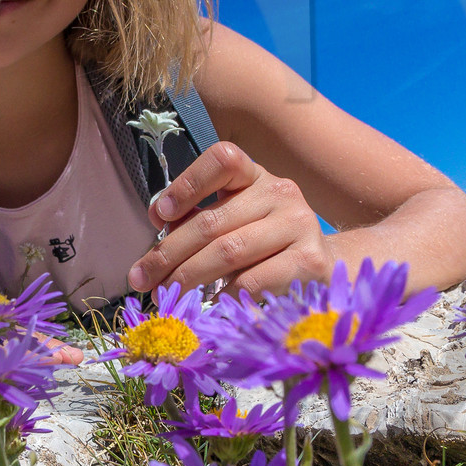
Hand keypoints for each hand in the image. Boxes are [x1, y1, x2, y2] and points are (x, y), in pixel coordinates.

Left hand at [126, 140, 335, 300]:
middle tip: (141, 278)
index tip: (159, 216)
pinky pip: (253, 280)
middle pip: (212, 221)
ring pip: (228, 252)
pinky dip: (223, 296)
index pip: (222, 160)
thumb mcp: (233, 219)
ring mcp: (299, 224)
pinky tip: (208, 304)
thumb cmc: (265, 243)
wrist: (324, 265)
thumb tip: (159, 221)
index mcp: (255, 175)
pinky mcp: (309, 260)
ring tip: (164, 294)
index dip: (187, 184)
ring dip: (188, 278)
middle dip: (168, 254)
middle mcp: (280, 192)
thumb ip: (197, 217)